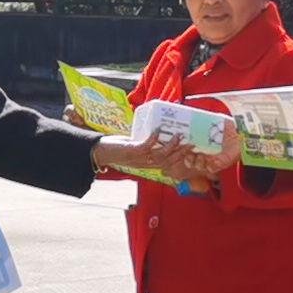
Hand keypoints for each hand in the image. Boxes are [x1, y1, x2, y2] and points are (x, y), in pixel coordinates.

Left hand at [92, 132, 215, 189]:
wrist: (99, 152)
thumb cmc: (117, 148)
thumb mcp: (135, 146)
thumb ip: (146, 141)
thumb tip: (158, 128)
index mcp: (148, 164)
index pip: (169, 163)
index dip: (181, 158)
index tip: (192, 149)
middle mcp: (145, 163)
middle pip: (168, 161)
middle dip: (181, 152)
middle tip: (193, 143)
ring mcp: (138, 158)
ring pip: (160, 155)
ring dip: (171, 145)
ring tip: (180, 135)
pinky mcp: (130, 151)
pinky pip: (145, 146)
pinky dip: (153, 138)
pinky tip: (158, 130)